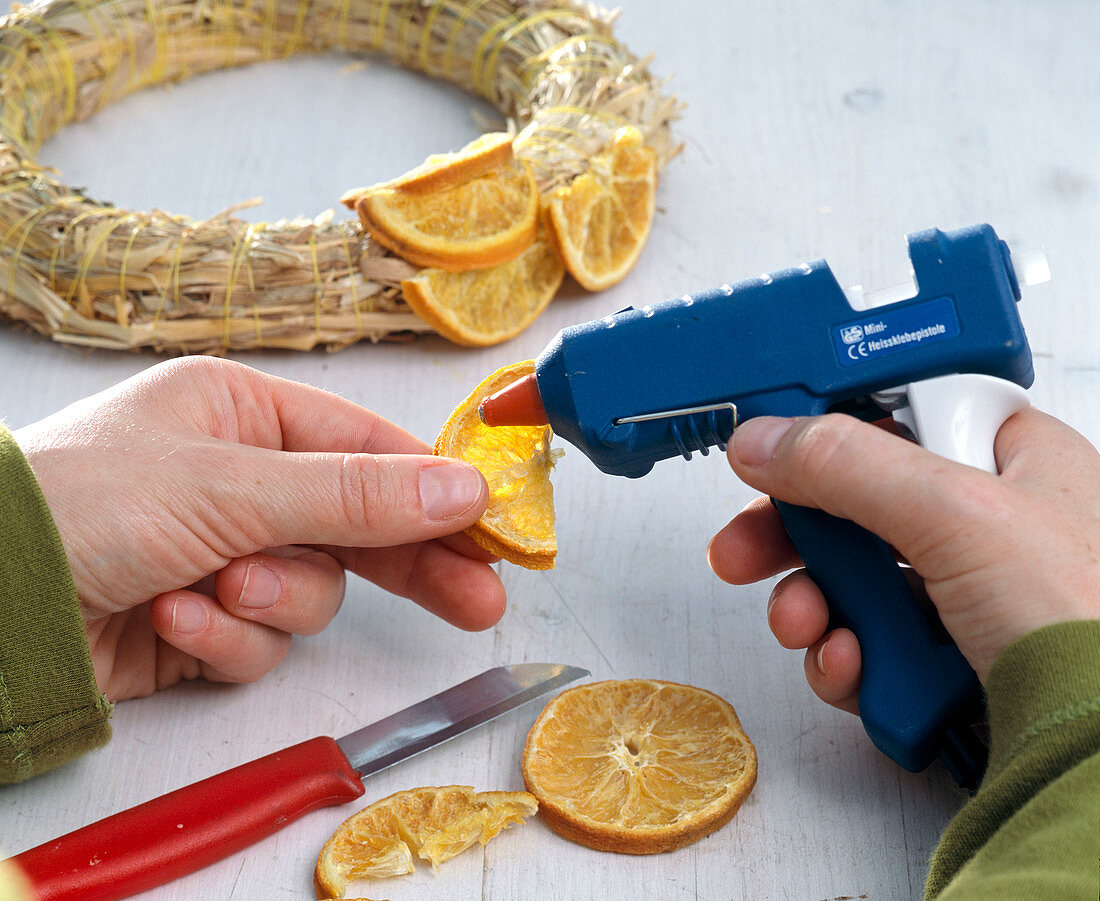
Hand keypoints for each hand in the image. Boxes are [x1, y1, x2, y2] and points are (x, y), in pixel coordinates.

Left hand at [14, 357, 502, 701]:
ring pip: (310, 592)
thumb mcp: (231, 486)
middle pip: (357, 525)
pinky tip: (171, 617)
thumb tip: (463, 488)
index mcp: (244, 416)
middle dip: (408, 565)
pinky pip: (257, 639)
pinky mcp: (202, 622)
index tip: (493, 524)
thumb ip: (354, 495)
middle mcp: (240, 481)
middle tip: (478, 602)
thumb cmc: (85, 502)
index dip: (433, 487)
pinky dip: (221, 637)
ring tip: (218, 590)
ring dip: (270, 599)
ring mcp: (223, 553)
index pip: (368, 448)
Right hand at [708, 407, 1099, 713]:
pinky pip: (870, 645)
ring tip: (805, 624)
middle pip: (860, 505)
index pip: (904, 415)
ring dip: (813, 604)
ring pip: (856, 582)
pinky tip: (853, 669)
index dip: (837, 428)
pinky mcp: (950, 661)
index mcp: (1016, 462)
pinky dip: (847, 658)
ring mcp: (969, 598)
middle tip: (744, 549)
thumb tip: (766, 440)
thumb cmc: (1087, 626)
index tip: (775, 445)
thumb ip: (849, 465)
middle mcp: (993, 526)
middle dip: (795, 534)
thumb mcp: (958, 516)